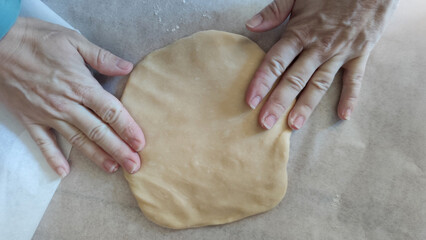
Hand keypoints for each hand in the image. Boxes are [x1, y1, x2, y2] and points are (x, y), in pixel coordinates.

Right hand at [0, 18, 144, 176]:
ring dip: (96, 156)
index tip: (140, 143)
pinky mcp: (30, 119)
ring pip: (77, 140)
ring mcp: (47, 114)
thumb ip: (102, 57)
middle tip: (134, 166)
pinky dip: (53, 158)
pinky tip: (64, 172)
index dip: (127, 128)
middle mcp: (66, 104)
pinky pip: (43, 143)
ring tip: (113, 168)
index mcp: (80, 85)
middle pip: (98, 131)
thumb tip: (127, 67)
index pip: (110, 111)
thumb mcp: (73, 41)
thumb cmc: (37, 40)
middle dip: (119, 150)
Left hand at [245, 0, 397, 129]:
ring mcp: (340, 53)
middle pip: (295, 79)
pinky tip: (344, 115)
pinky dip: (350, 97)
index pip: (276, 61)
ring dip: (307, 105)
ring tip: (294, 124)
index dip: (262, 81)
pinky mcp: (360, 54)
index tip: (250, 101)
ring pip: (320, 84)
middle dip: (279, 102)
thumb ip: (274, 11)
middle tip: (266, 124)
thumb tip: (250, 25)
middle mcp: (318, 47)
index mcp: (300, 32)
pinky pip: (355, 79)